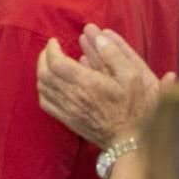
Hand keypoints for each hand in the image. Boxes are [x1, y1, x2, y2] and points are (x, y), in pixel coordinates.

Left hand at [36, 24, 173, 148]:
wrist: (133, 141)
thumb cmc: (137, 108)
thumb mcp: (134, 76)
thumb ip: (114, 54)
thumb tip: (97, 36)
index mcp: (88, 84)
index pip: (56, 62)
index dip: (51, 49)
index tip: (55, 41)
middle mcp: (74, 97)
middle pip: (45, 74)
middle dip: (43, 57)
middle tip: (50, 49)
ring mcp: (69, 110)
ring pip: (43, 88)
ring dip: (42, 71)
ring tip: (49, 62)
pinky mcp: (68, 121)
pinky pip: (46, 103)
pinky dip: (43, 89)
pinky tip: (50, 83)